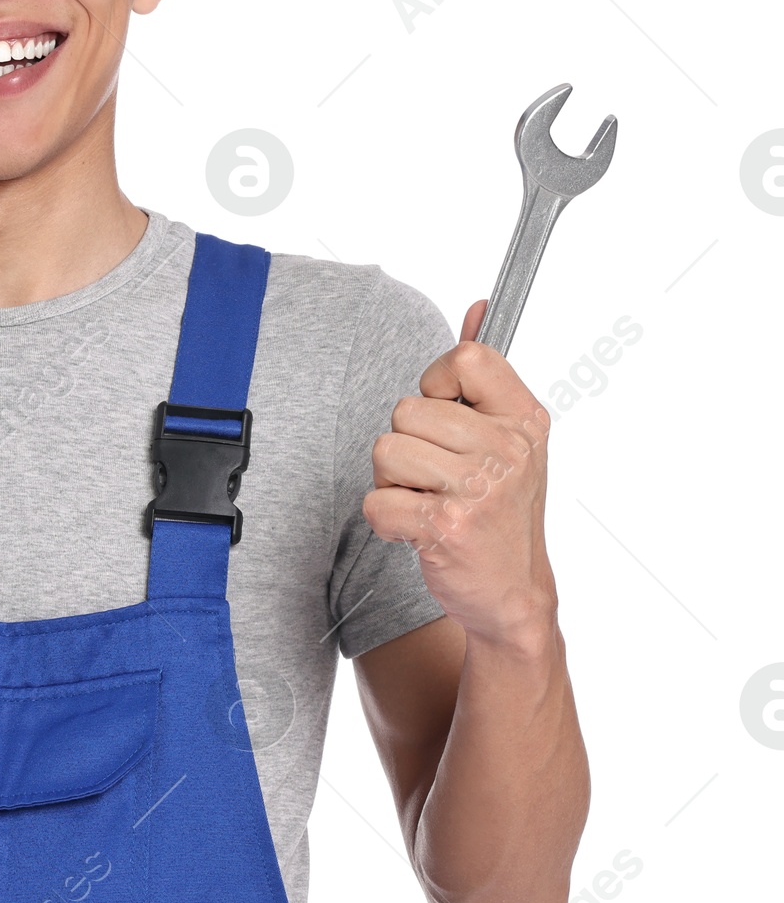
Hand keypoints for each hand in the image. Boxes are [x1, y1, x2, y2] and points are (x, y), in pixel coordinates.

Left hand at [362, 301, 556, 646]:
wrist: (512, 594)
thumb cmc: (501, 513)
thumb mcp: (509, 438)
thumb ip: (485, 376)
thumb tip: (479, 308)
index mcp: (524, 419)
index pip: (466, 359)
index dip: (436, 385)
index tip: (446, 415)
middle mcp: (508, 449)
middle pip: (408, 409)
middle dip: (407, 446)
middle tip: (436, 478)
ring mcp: (480, 488)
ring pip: (386, 451)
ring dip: (394, 483)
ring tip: (428, 502)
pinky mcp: (448, 526)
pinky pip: (377, 501)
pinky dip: (387, 520)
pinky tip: (418, 530)